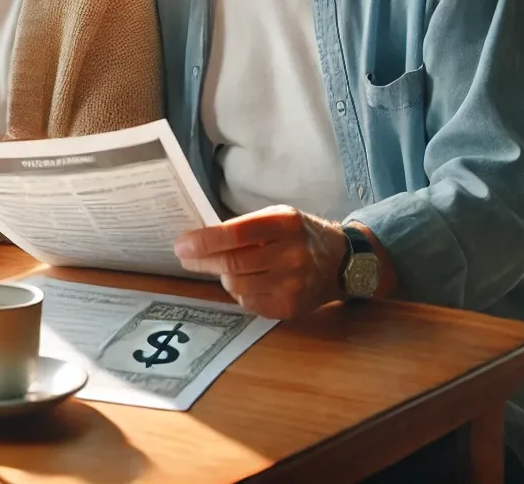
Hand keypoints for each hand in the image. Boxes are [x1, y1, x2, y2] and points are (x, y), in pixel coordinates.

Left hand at [174, 205, 346, 319]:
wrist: (341, 262)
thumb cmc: (300, 234)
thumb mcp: (277, 216)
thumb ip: (244, 226)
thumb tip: (201, 239)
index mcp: (285, 224)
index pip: (236, 235)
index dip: (204, 241)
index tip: (182, 245)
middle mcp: (291, 255)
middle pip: (233, 263)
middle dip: (202, 261)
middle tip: (184, 256)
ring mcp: (292, 285)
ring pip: (236, 285)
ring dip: (222, 275)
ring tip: (225, 266)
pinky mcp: (290, 308)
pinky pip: (248, 303)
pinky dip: (239, 291)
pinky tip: (247, 281)